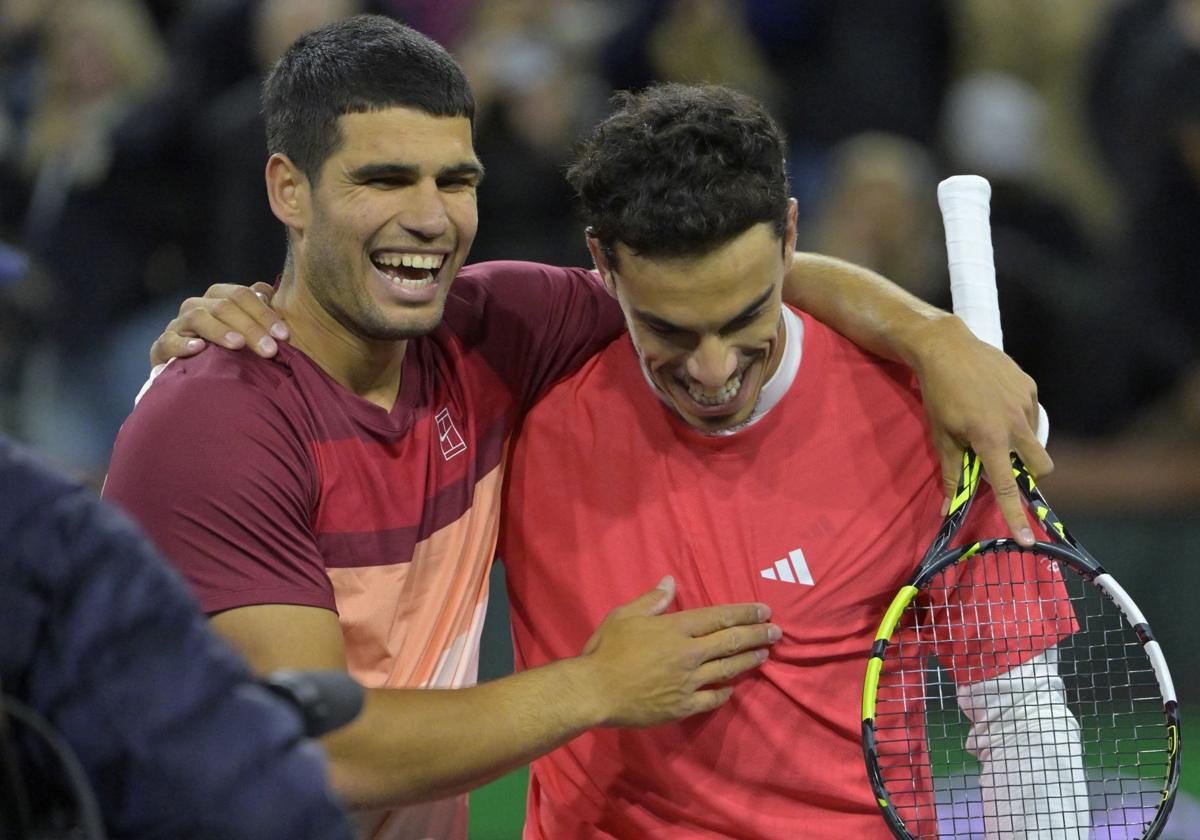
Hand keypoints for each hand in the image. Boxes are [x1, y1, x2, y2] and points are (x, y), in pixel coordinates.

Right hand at [148, 282, 288, 366]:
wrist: (197, 376)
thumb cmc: (233, 351)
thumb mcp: (252, 331)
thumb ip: (262, 310)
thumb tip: (269, 292)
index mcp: (219, 297)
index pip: (242, 294)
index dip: (264, 313)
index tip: (284, 335)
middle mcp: (197, 306)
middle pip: (224, 306)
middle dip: (250, 327)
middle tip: (270, 349)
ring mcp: (178, 325)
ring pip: (197, 317)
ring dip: (220, 331)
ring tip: (238, 345)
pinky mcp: (162, 347)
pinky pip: (167, 341)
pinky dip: (182, 344)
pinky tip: (199, 349)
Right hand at [576, 576, 777, 727]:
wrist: (595, 690)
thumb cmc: (607, 649)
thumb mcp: (625, 615)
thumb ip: (651, 599)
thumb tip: (670, 580)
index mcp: (676, 628)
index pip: (719, 617)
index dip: (744, 613)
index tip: (764, 610)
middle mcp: (689, 653)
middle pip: (731, 641)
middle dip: (757, 634)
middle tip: (777, 631)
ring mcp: (689, 681)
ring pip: (727, 669)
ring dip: (748, 660)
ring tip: (764, 654)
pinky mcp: (683, 706)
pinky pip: (712, 699)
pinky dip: (724, 692)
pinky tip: (732, 687)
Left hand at [912, 316, 1052, 545]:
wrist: (947, 347)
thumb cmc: (939, 394)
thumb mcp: (940, 436)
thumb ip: (950, 474)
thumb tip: (946, 510)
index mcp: (990, 439)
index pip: (1006, 486)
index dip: (1016, 515)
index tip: (1027, 539)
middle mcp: (1015, 423)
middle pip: (1041, 466)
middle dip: (1029, 473)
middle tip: (1004, 465)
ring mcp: (1026, 402)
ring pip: (1035, 438)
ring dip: (1020, 443)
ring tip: (990, 424)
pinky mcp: (1030, 386)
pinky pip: (1032, 413)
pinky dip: (1018, 419)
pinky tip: (996, 403)